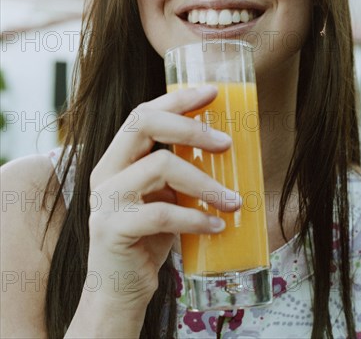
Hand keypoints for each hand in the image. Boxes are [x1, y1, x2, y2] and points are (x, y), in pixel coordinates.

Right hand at [87, 85, 239, 306]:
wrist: (118, 290)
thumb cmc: (148, 238)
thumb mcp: (163, 196)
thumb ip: (178, 171)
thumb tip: (225, 147)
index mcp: (118, 158)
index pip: (143, 113)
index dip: (178, 100)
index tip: (212, 92)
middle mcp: (106, 171)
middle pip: (145, 124)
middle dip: (191, 128)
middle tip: (226, 144)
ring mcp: (106, 199)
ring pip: (160, 166)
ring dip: (205, 183)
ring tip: (232, 201)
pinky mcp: (113, 229)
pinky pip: (162, 214)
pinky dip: (195, 219)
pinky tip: (216, 227)